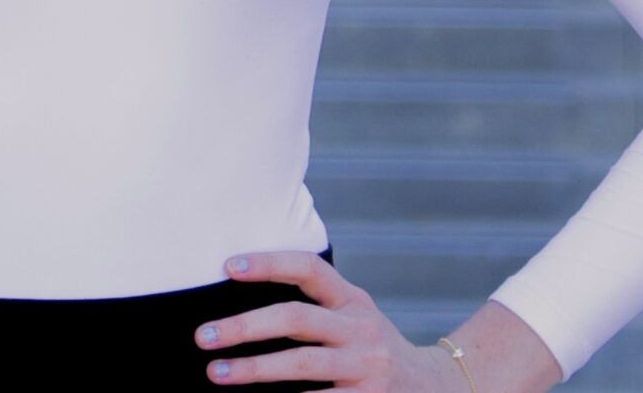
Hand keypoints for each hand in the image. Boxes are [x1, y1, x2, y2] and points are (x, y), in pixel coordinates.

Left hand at [193, 250, 458, 387]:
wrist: (439, 389)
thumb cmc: (373, 352)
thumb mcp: (354, 319)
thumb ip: (316, 308)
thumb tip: (243, 310)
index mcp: (353, 300)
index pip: (308, 267)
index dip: (268, 262)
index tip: (227, 265)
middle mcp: (362, 328)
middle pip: (296, 318)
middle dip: (245, 326)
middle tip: (202, 336)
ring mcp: (368, 367)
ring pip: (302, 363)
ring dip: (254, 369)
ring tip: (215, 371)